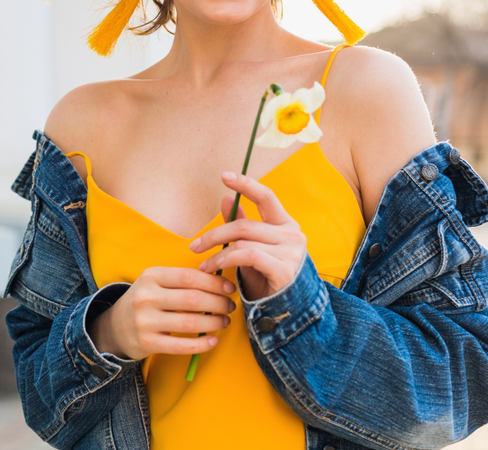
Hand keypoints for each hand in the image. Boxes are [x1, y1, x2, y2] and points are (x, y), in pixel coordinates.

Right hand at [88, 266, 236, 360]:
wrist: (115, 326)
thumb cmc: (146, 301)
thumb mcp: (156, 282)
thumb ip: (181, 280)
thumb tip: (219, 279)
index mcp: (151, 276)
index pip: (189, 277)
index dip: (214, 282)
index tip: (230, 288)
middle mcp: (146, 297)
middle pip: (192, 300)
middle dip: (218, 303)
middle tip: (230, 306)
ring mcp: (145, 321)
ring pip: (189, 323)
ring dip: (214, 323)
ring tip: (224, 322)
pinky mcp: (146, 343)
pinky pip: (181, 346)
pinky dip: (201, 344)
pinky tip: (213, 341)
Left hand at [190, 171, 306, 300]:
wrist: (286, 311)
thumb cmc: (267, 278)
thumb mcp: (252, 249)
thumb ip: (241, 224)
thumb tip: (226, 198)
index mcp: (286, 224)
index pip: (266, 196)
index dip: (245, 184)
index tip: (225, 175)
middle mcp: (292, 235)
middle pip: (245, 224)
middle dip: (215, 234)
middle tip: (194, 245)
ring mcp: (291, 252)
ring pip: (243, 241)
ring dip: (217, 252)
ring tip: (203, 264)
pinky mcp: (284, 269)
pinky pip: (248, 256)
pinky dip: (226, 260)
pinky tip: (214, 268)